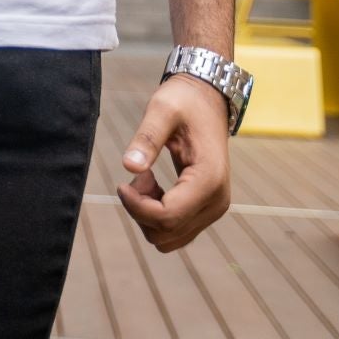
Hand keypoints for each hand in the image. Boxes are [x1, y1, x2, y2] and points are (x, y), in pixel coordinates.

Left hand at [117, 75, 231, 253]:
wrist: (207, 101)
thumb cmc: (185, 101)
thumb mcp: (162, 110)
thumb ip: (147, 138)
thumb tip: (129, 167)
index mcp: (209, 179)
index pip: (168, 217)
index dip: (136, 207)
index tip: (122, 183)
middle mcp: (216, 202)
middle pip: (166, 232)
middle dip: (140, 209)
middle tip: (139, 174)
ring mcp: (213, 209)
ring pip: (169, 237)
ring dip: (148, 214)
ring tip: (146, 178)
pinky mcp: (206, 210)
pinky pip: (176, 230)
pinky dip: (157, 215)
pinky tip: (154, 186)